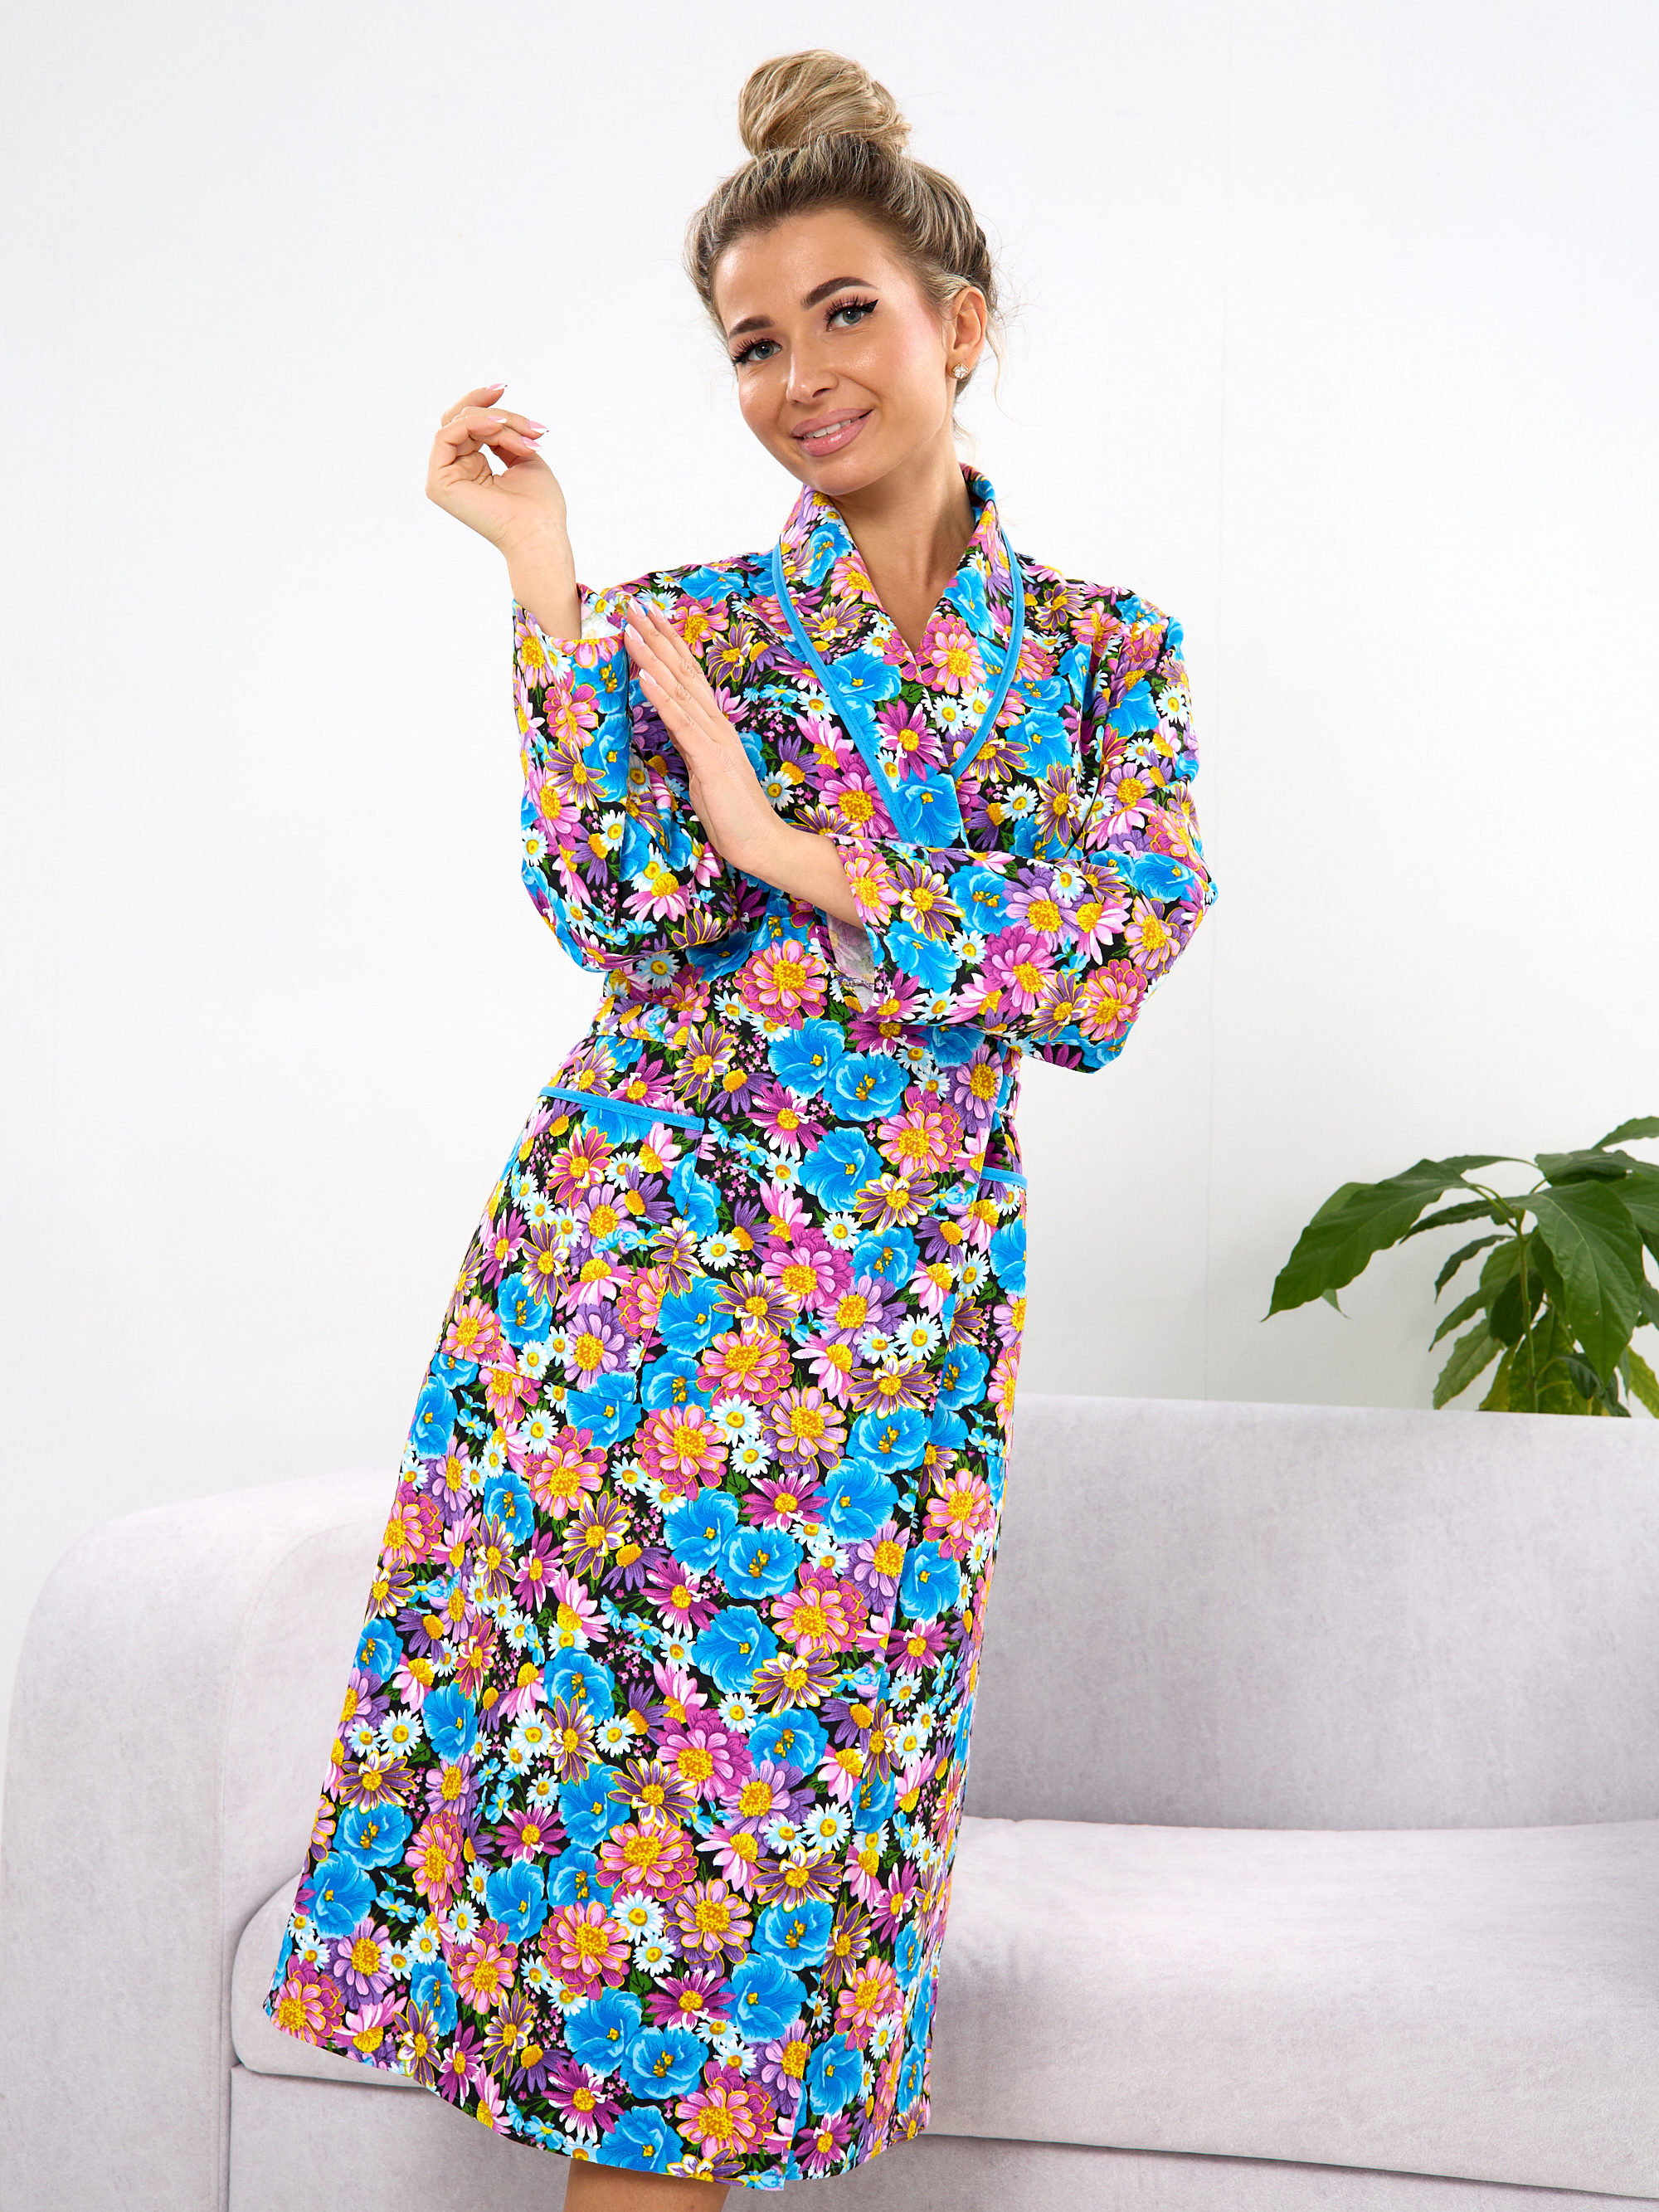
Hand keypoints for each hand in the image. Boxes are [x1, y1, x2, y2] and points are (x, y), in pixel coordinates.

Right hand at [425, 382, 564, 560]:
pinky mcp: (438, 484)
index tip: (503, 388)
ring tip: (523, 437)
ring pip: (457, 424)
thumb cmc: (539, 505)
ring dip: (495, 422)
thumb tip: (494, 413)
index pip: (467, 425)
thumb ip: (504, 434)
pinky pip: (446, 436)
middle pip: (459, 420)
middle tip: (525, 421)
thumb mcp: (523, 455)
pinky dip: (475, 426)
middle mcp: (453, 473)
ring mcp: (443, 478)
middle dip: (495, 412)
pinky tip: (500, 428)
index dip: (483, 403)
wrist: (539, 532)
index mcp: (470, 469)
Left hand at [623, 597, 859, 921]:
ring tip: (631, 629)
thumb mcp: (703, 771)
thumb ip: (690, 743)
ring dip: (653, 657)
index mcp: (714, 726)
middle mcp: (715, 724)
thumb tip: (672, 723)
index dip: (667, 644)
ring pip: (679, 689)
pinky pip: (681, 723)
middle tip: (632, 605)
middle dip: (656, 636)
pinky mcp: (710, 760)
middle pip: (682, 671)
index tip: (646, 617)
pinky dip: (661, 697)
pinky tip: (644, 676)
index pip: (687, 676)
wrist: (761, 842)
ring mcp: (714, 740)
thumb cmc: (732, 814)